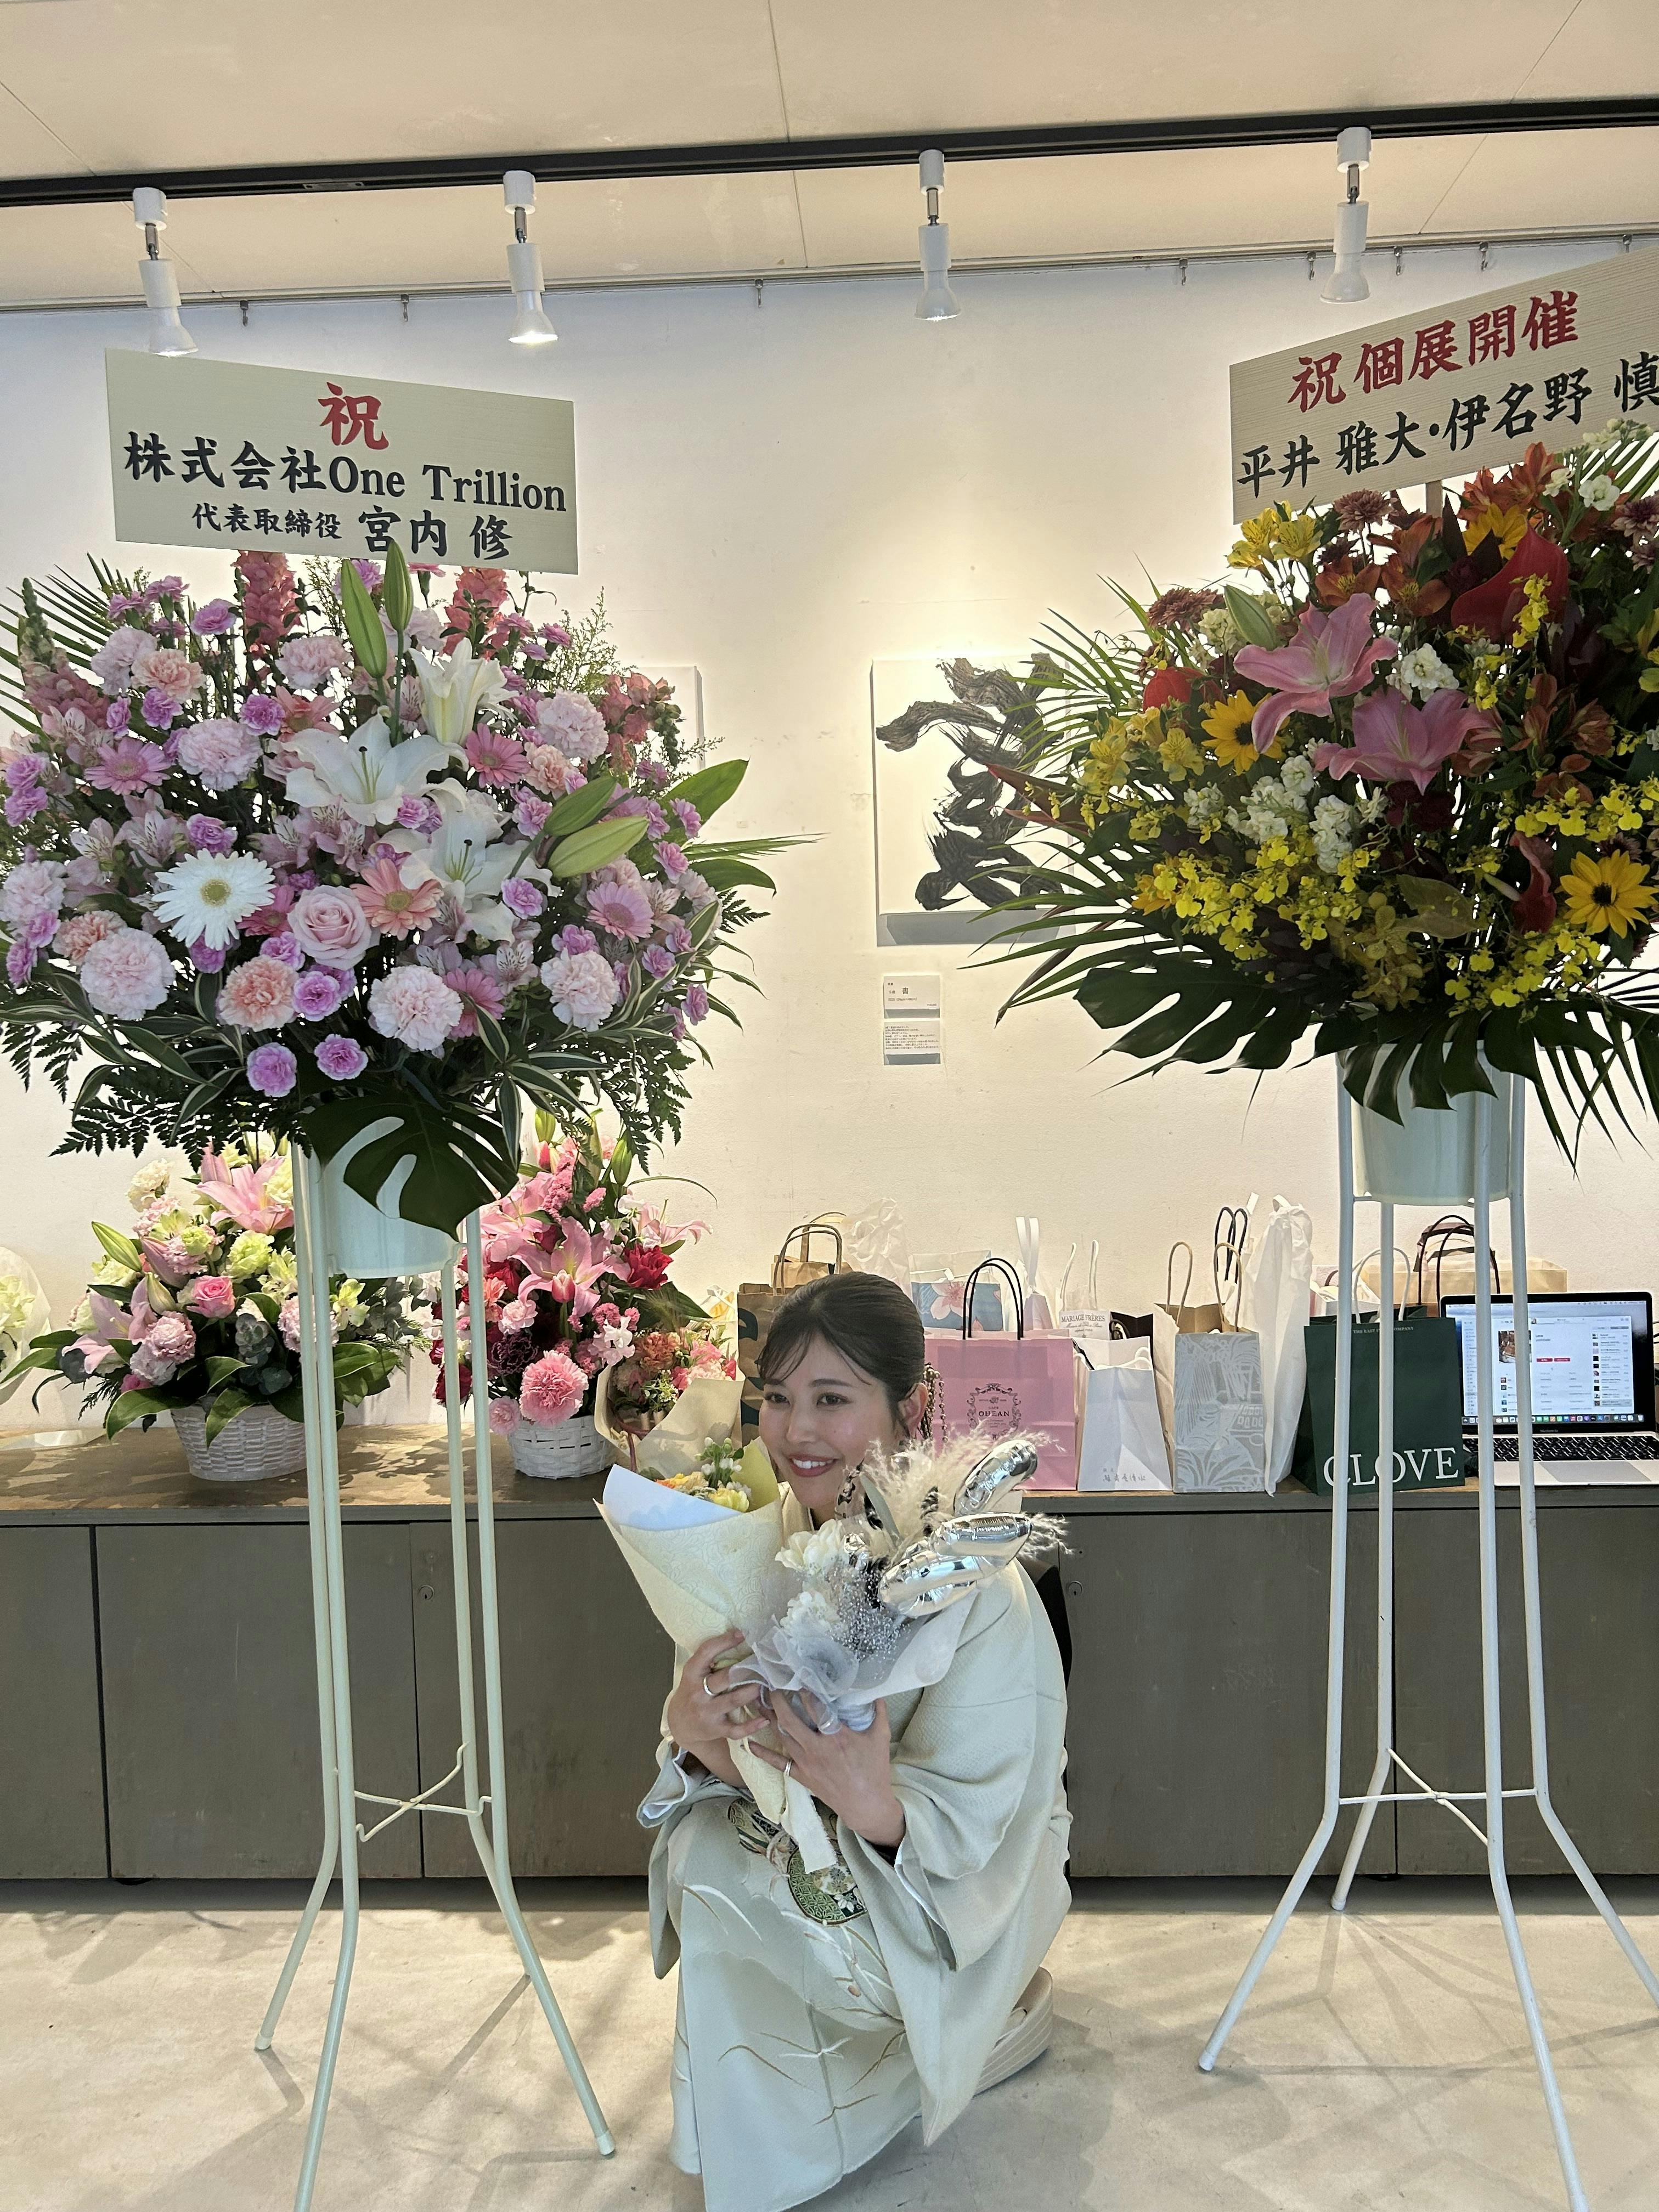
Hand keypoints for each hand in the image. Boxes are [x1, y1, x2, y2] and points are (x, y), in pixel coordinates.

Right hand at [666, 1633, 766, 1774]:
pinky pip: (736, 1729)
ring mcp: (706, 1712)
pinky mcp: (715, 1729)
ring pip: (733, 1701)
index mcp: (691, 1673)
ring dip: (752, 1692)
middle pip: (724, 1678)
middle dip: (745, 1670)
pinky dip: (752, 1726)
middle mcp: (697, 1693)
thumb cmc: (692, 1692)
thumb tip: (739, 1637)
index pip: (706, 1653)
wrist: (680, 1725)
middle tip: (763, 1663)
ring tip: (766, 1684)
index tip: (742, 1634)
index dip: (724, 1642)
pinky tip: (765, 1719)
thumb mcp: (694, 1674)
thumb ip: (709, 1661)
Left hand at [747, 1695, 905, 1850]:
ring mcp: (806, 1762)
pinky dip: (762, 1753)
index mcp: (837, 1735)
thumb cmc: (875, 1770)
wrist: (866, 1805)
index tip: (797, 1676)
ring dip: (769, 1718)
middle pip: (790, 1720)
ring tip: (759, 1702)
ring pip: (781, 1736)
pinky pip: (777, 1763)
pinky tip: (749, 1742)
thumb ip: (878, 1711)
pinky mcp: (801, 1775)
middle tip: (770, 1685)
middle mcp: (817, 1747)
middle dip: (777, 1701)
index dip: (805, 1690)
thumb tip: (876, 1688)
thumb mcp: (881, 1737)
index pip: (815, 1707)